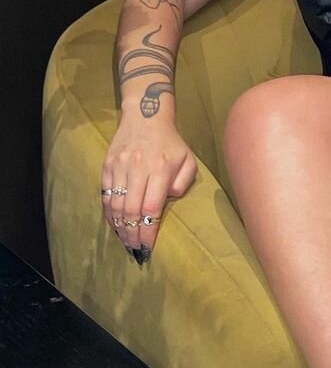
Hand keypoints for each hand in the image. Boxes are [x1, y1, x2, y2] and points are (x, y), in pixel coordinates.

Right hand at [101, 119, 196, 263]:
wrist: (145, 116)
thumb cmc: (171, 143)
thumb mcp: (188, 160)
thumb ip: (182, 184)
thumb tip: (166, 201)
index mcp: (161, 168)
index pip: (151, 207)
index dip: (148, 230)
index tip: (148, 247)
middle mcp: (138, 168)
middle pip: (131, 210)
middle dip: (132, 234)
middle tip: (135, 251)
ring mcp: (120, 166)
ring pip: (115, 204)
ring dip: (119, 227)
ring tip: (125, 242)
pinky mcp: (107, 165)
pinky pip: (105, 195)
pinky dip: (109, 213)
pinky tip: (115, 225)